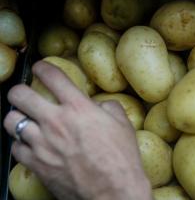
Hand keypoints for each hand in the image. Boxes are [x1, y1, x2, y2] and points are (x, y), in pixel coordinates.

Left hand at [3, 61, 151, 199]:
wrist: (113, 190)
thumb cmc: (121, 158)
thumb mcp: (122, 124)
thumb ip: (107, 107)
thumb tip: (99, 105)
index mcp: (79, 108)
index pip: (53, 77)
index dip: (43, 67)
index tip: (41, 67)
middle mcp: (56, 122)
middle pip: (20, 96)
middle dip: (19, 90)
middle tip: (23, 93)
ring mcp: (42, 144)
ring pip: (12, 121)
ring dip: (17, 117)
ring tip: (24, 119)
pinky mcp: (36, 164)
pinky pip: (16, 148)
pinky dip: (21, 144)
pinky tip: (29, 144)